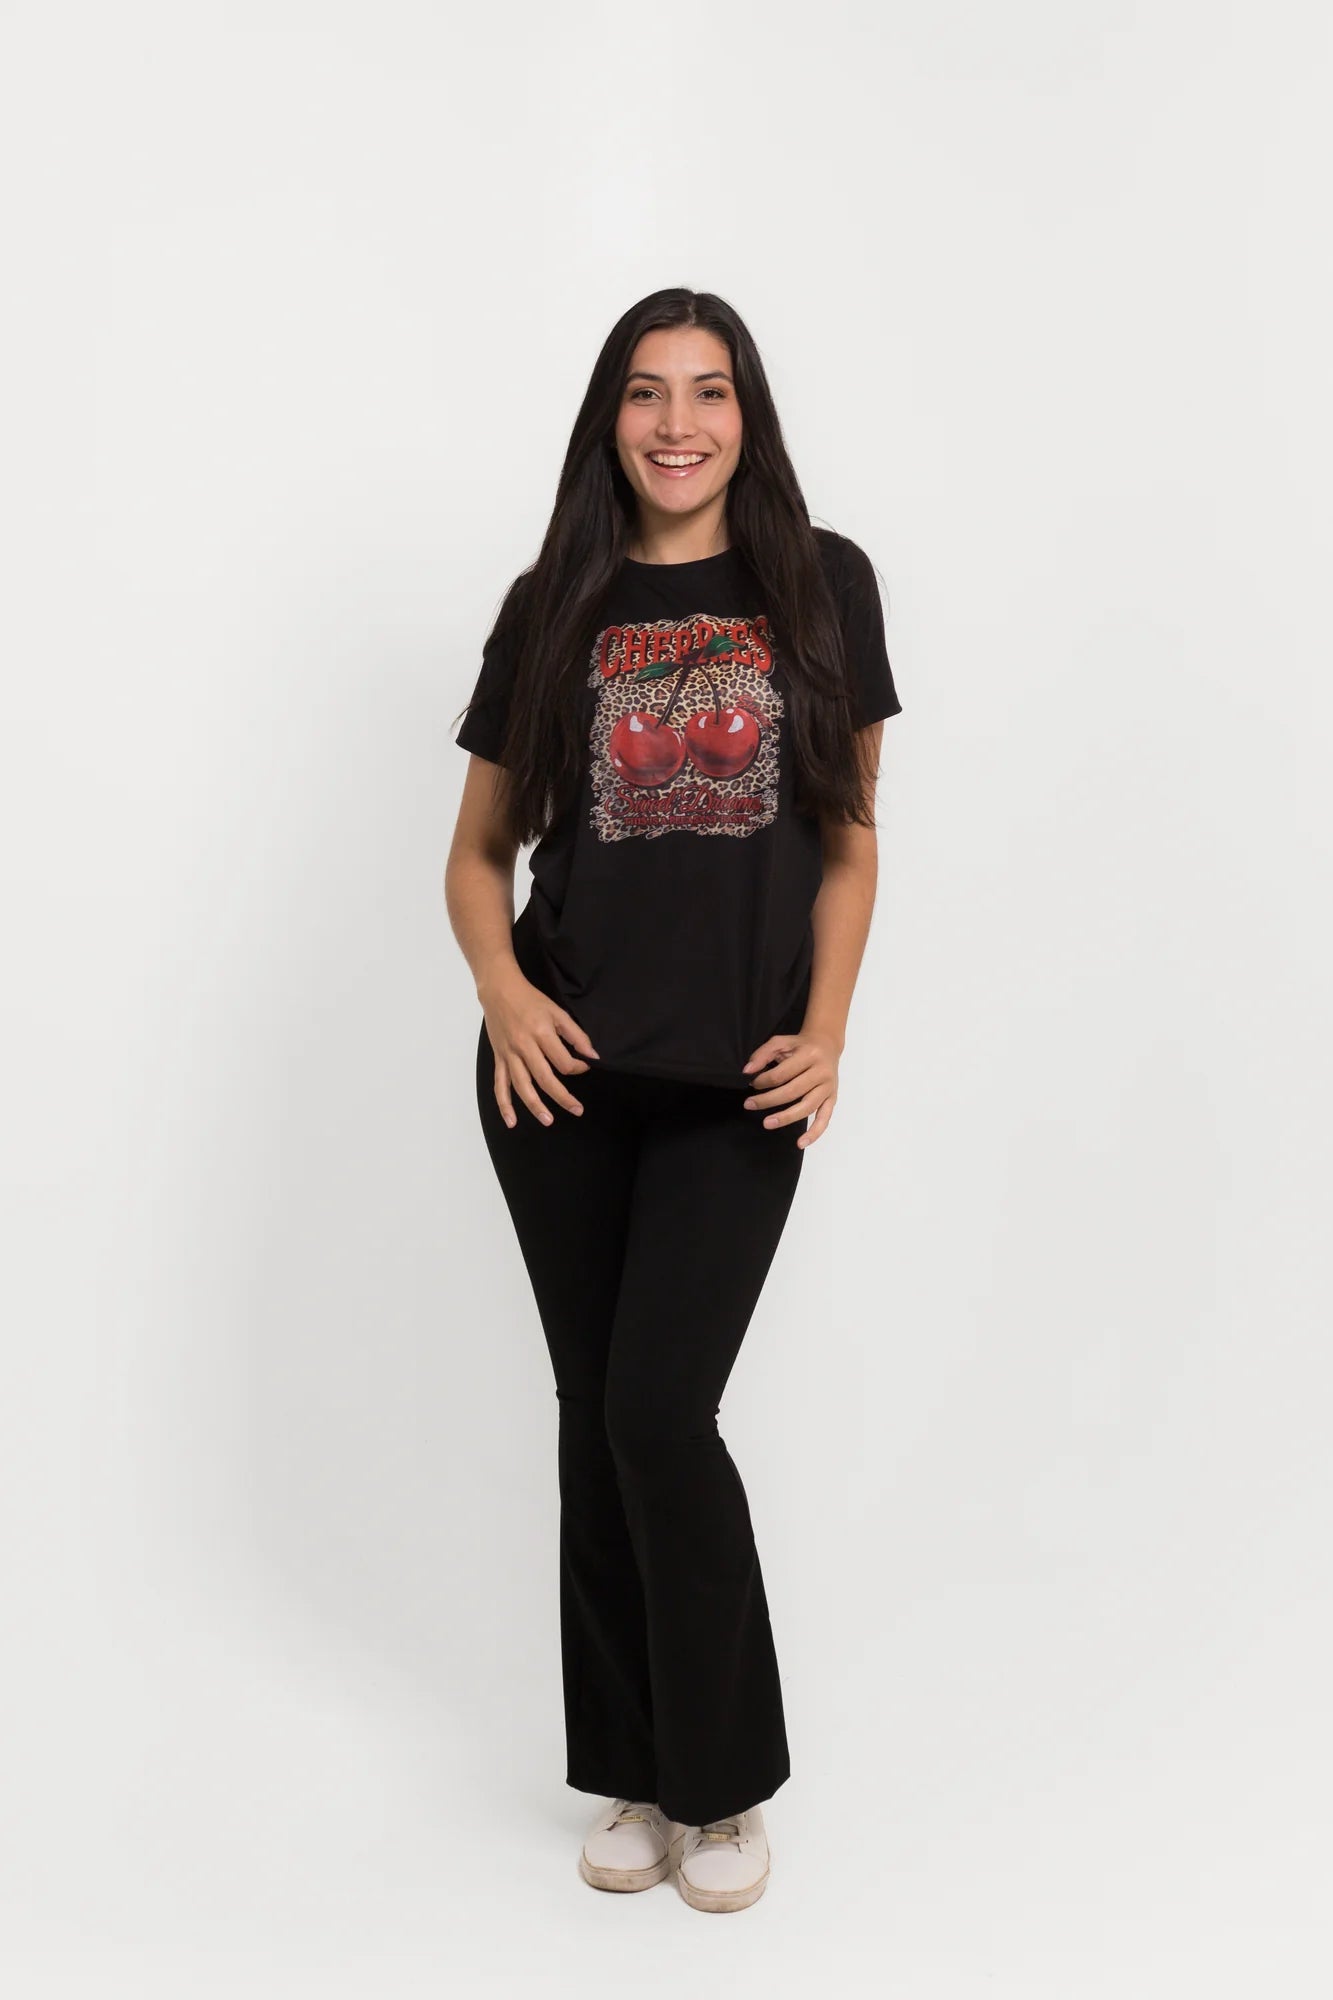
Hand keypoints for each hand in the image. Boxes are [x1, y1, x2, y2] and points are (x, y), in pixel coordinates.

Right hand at [481, 968, 599, 1128]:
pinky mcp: (499, 1059)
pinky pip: (500, 1085)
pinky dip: (504, 1104)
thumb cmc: (531, 1000)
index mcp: (541, 1034)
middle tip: (577, 1110)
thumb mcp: (557, 1012)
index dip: (577, 1068)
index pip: (563, 1061)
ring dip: (535, 1106)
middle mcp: (524, 1047)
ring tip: (548, 1120)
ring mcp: (509, 1055)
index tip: (584, 1067)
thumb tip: (593, 1056)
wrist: (499, 991)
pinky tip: (512, 1121)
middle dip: (562, 1097)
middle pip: (545, 1078)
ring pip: (522, 1086)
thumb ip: (576, 1035)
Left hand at [740, 1030, 840, 1148]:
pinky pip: (824, 1119)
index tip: (752, 1084)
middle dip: (768, 1100)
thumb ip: (762, 1054)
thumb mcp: (780, 1042)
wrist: (826, 1045)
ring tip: (767, 1123)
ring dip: (786, 1117)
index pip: (782, 1073)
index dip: (764, 1080)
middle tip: (749, 1105)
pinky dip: (814, 1133)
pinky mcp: (832, 1098)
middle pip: (792, 1091)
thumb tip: (747, 1071)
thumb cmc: (799, 1045)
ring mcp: (828, 1087)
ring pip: (807, 1107)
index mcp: (808, 1055)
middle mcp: (821, 1072)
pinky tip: (801, 1143)